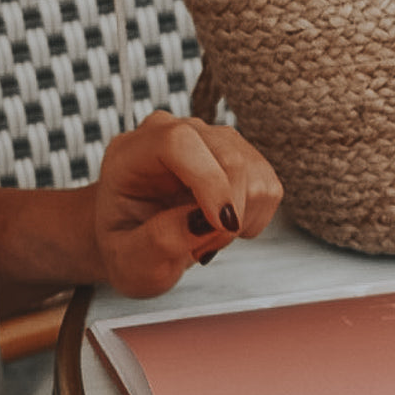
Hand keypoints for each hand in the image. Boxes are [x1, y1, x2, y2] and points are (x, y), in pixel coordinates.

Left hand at [94, 113, 282, 296]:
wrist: (138, 242)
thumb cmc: (127, 249)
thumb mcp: (128, 260)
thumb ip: (158, 241)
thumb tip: (200, 221)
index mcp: (132, 152)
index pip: (178, 141)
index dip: (209, 181)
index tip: (221, 225)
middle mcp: (173, 134)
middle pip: (228, 154)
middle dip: (231, 211)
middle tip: (206, 249)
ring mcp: (210, 141)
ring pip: (254, 171)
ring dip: (242, 217)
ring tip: (207, 238)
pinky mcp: (240, 156)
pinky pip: (268, 185)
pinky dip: (254, 217)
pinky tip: (223, 227)